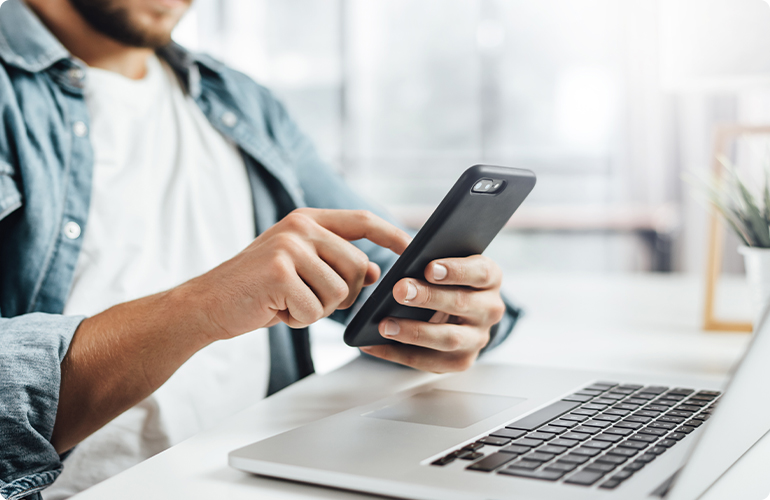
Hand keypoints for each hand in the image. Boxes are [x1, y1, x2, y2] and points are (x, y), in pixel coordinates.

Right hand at [182, 208, 410, 340]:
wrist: (207, 304)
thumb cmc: (258, 290)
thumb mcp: (299, 267)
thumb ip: (335, 263)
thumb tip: (377, 273)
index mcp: (307, 219)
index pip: (362, 221)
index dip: (391, 235)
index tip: (412, 249)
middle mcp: (300, 226)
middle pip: (359, 267)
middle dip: (344, 295)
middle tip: (307, 299)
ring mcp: (289, 246)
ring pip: (340, 292)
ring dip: (317, 310)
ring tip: (287, 302)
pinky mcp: (279, 271)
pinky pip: (314, 309)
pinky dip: (298, 320)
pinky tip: (275, 309)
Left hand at [361, 255, 505, 372]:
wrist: (460, 314)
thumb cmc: (448, 282)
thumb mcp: (448, 266)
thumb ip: (433, 263)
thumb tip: (405, 263)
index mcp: (490, 279)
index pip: (481, 272)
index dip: (456, 270)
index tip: (429, 268)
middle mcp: (490, 309)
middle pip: (461, 303)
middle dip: (427, 298)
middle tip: (399, 291)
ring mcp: (478, 338)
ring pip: (448, 338)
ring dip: (414, 332)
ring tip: (384, 325)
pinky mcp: (461, 361)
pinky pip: (429, 361)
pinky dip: (398, 353)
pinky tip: (374, 344)